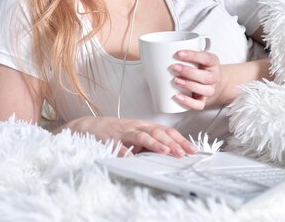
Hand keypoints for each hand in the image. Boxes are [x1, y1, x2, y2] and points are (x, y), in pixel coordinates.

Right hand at [58, 116, 197, 157]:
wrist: (92, 126)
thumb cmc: (117, 132)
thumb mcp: (137, 136)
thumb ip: (151, 143)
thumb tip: (170, 153)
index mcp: (146, 126)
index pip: (167, 131)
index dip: (180, 139)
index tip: (192, 149)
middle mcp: (138, 126)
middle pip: (159, 132)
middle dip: (173, 142)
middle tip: (184, 153)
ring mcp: (125, 131)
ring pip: (143, 136)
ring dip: (156, 144)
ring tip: (166, 151)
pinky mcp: (112, 138)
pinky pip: (121, 145)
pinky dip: (128, 151)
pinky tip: (133, 157)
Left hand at [172, 50, 222, 109]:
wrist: (216, 83)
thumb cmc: (203, 69)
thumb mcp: (200, 58)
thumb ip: (189, 55)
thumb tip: (165, 51)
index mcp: (213, 63)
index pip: (207, 58)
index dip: (193, 56)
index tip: (179, 53)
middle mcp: (214, 77)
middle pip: (206, 77)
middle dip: (189, 72)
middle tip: (175, 67)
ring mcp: (210, 90)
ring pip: (205, 90)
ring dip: (189, 85)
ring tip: (176, 81)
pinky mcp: (204, 101)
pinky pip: (199, 105)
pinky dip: (188, 102)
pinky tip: (178, 96)